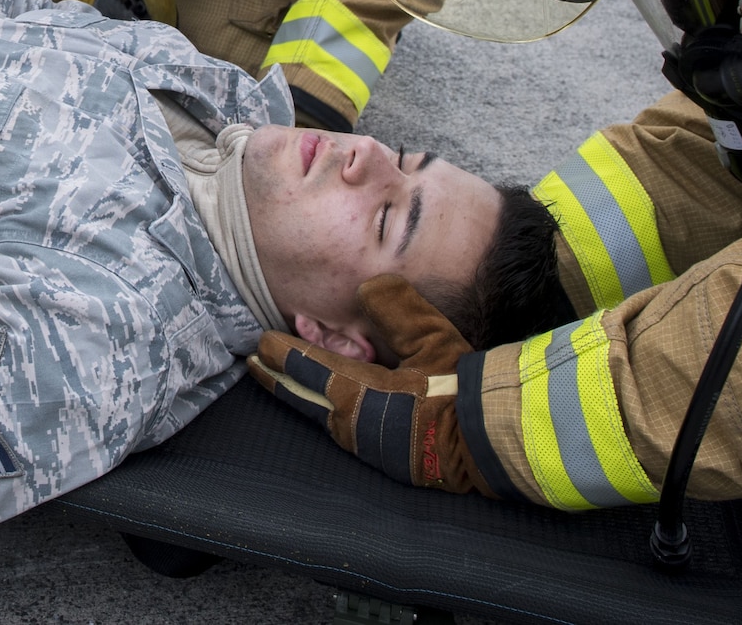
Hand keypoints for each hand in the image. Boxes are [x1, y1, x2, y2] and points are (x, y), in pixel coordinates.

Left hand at [248, 274, 497, 495]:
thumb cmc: (459, 389)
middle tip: (255, 365)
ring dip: (301, 394)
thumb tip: (369, 285)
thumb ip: (397, 309)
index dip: (281, 353)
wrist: (487, 443)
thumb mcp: (431, 338)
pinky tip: (330, 409)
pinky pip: (342, 428)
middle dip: (278, 378)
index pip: (307, 367)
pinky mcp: (381, 457)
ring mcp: (364, 444)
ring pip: (320, 414)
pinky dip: (326, 411)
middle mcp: (350, 421)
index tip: (259, 343)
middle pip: (302, 396)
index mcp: (356, 391)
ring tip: (286, 381)